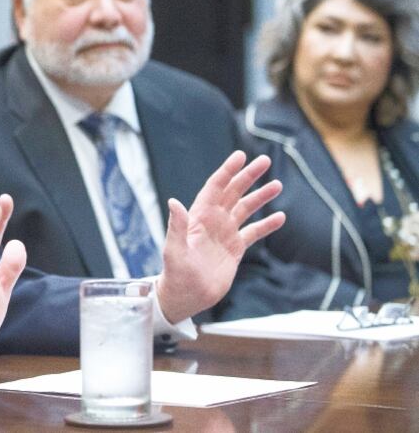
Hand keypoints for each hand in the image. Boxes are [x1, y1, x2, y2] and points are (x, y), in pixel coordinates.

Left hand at [156, 151, 284, 323]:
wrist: (186, 297)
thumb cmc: (175, 274)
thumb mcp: (174, 250)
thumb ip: (176, 227)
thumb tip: (174, 202)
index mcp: (199, 217)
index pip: (215, 187)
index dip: (227, 171)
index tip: (241, 156)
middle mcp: (213, 221)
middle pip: (233, 192)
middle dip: (248, 176)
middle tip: (265, 160)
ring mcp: (224, 234)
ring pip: (245, 209)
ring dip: (260, 197)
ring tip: (277, 185)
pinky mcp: (234, 249)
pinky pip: (253, 233)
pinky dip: (266, 225)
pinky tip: (280, 217)